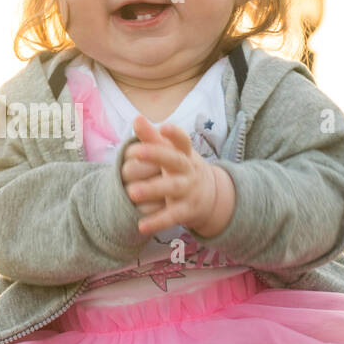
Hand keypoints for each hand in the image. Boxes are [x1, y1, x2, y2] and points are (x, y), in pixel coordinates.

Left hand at [122, 115, 230, 235]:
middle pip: (175, 161)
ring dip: (153, 189)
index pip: (182, 141)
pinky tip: (141, 225)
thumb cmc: (181, 168)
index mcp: (184, 154)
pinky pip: (171, 216)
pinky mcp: (186, 211)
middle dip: (157, 155)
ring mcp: (188, 190)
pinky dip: (157, 222)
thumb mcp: (171, 153)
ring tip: (132, 192)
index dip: (174, 134)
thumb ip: (152, 137)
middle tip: (134, 152)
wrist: (211, 197)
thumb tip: (137, 118)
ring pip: (172, 188)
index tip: (163, 127)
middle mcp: (188, 170)